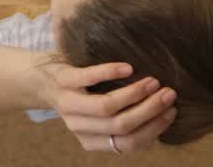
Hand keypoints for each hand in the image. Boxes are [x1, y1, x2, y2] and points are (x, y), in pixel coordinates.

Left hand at [35, 60, 178, 152]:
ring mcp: (70, 103)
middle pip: (122, 126)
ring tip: (154, 82)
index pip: (129, 143)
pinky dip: (111, 73)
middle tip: (170, 94)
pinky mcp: (64, 80)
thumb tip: (163, 114)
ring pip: (107, 108)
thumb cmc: (80, 96)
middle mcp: (80, 126)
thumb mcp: (97, 116)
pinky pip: (89, 78)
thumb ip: (121, 119)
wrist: (40, 79)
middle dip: (151, 111)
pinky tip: (129, 68)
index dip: (154, 129)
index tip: (172, 112)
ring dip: (135, 94)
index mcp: (91, 140)